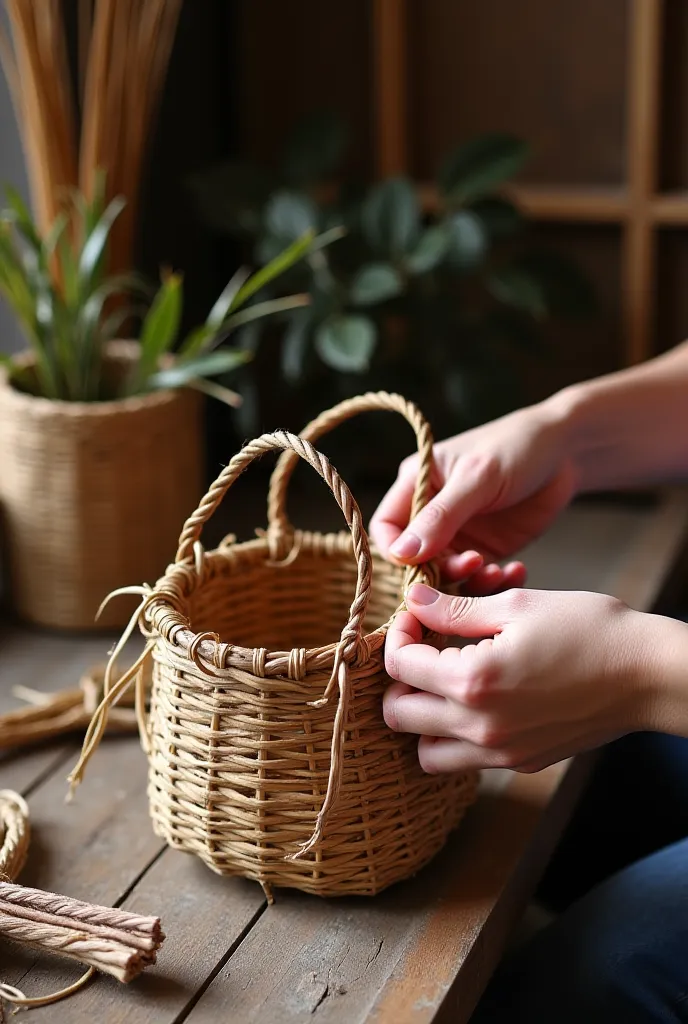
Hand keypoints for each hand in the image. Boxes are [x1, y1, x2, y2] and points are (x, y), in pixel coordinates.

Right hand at [370, 401, 576, 582]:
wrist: (567, 450)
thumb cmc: (516, 447)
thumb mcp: (478, 477)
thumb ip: (441, 516)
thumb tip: (402, 552)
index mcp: (418, 484)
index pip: (386, 527)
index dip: (395, 551)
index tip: (420, 565)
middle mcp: (432, 513)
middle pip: (415, 558)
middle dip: (437, 570)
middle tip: (470, 565)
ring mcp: (460, 533)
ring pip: (446, 574)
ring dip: (467, 581)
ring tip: (495, 571)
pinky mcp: (487, 548)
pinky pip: (479, 577)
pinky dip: (494, 582)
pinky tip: (515, 571)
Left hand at [383, 583, 656, 773]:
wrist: (648, 675)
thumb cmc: (590, 630)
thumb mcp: (517, 606)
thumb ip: (455, 609)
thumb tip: (414, 601)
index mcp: (473, 682)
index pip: (399, 666)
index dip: (399, 634)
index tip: (417, 616)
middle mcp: (480, 727)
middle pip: (398, 717)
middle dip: (399, 679)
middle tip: (422, 650)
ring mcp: (501, 752)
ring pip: (426, 753)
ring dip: (421, 719)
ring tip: (442, 683)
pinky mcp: (521, 762)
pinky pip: (466, 761)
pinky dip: (455, 737)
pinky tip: (477, 701)